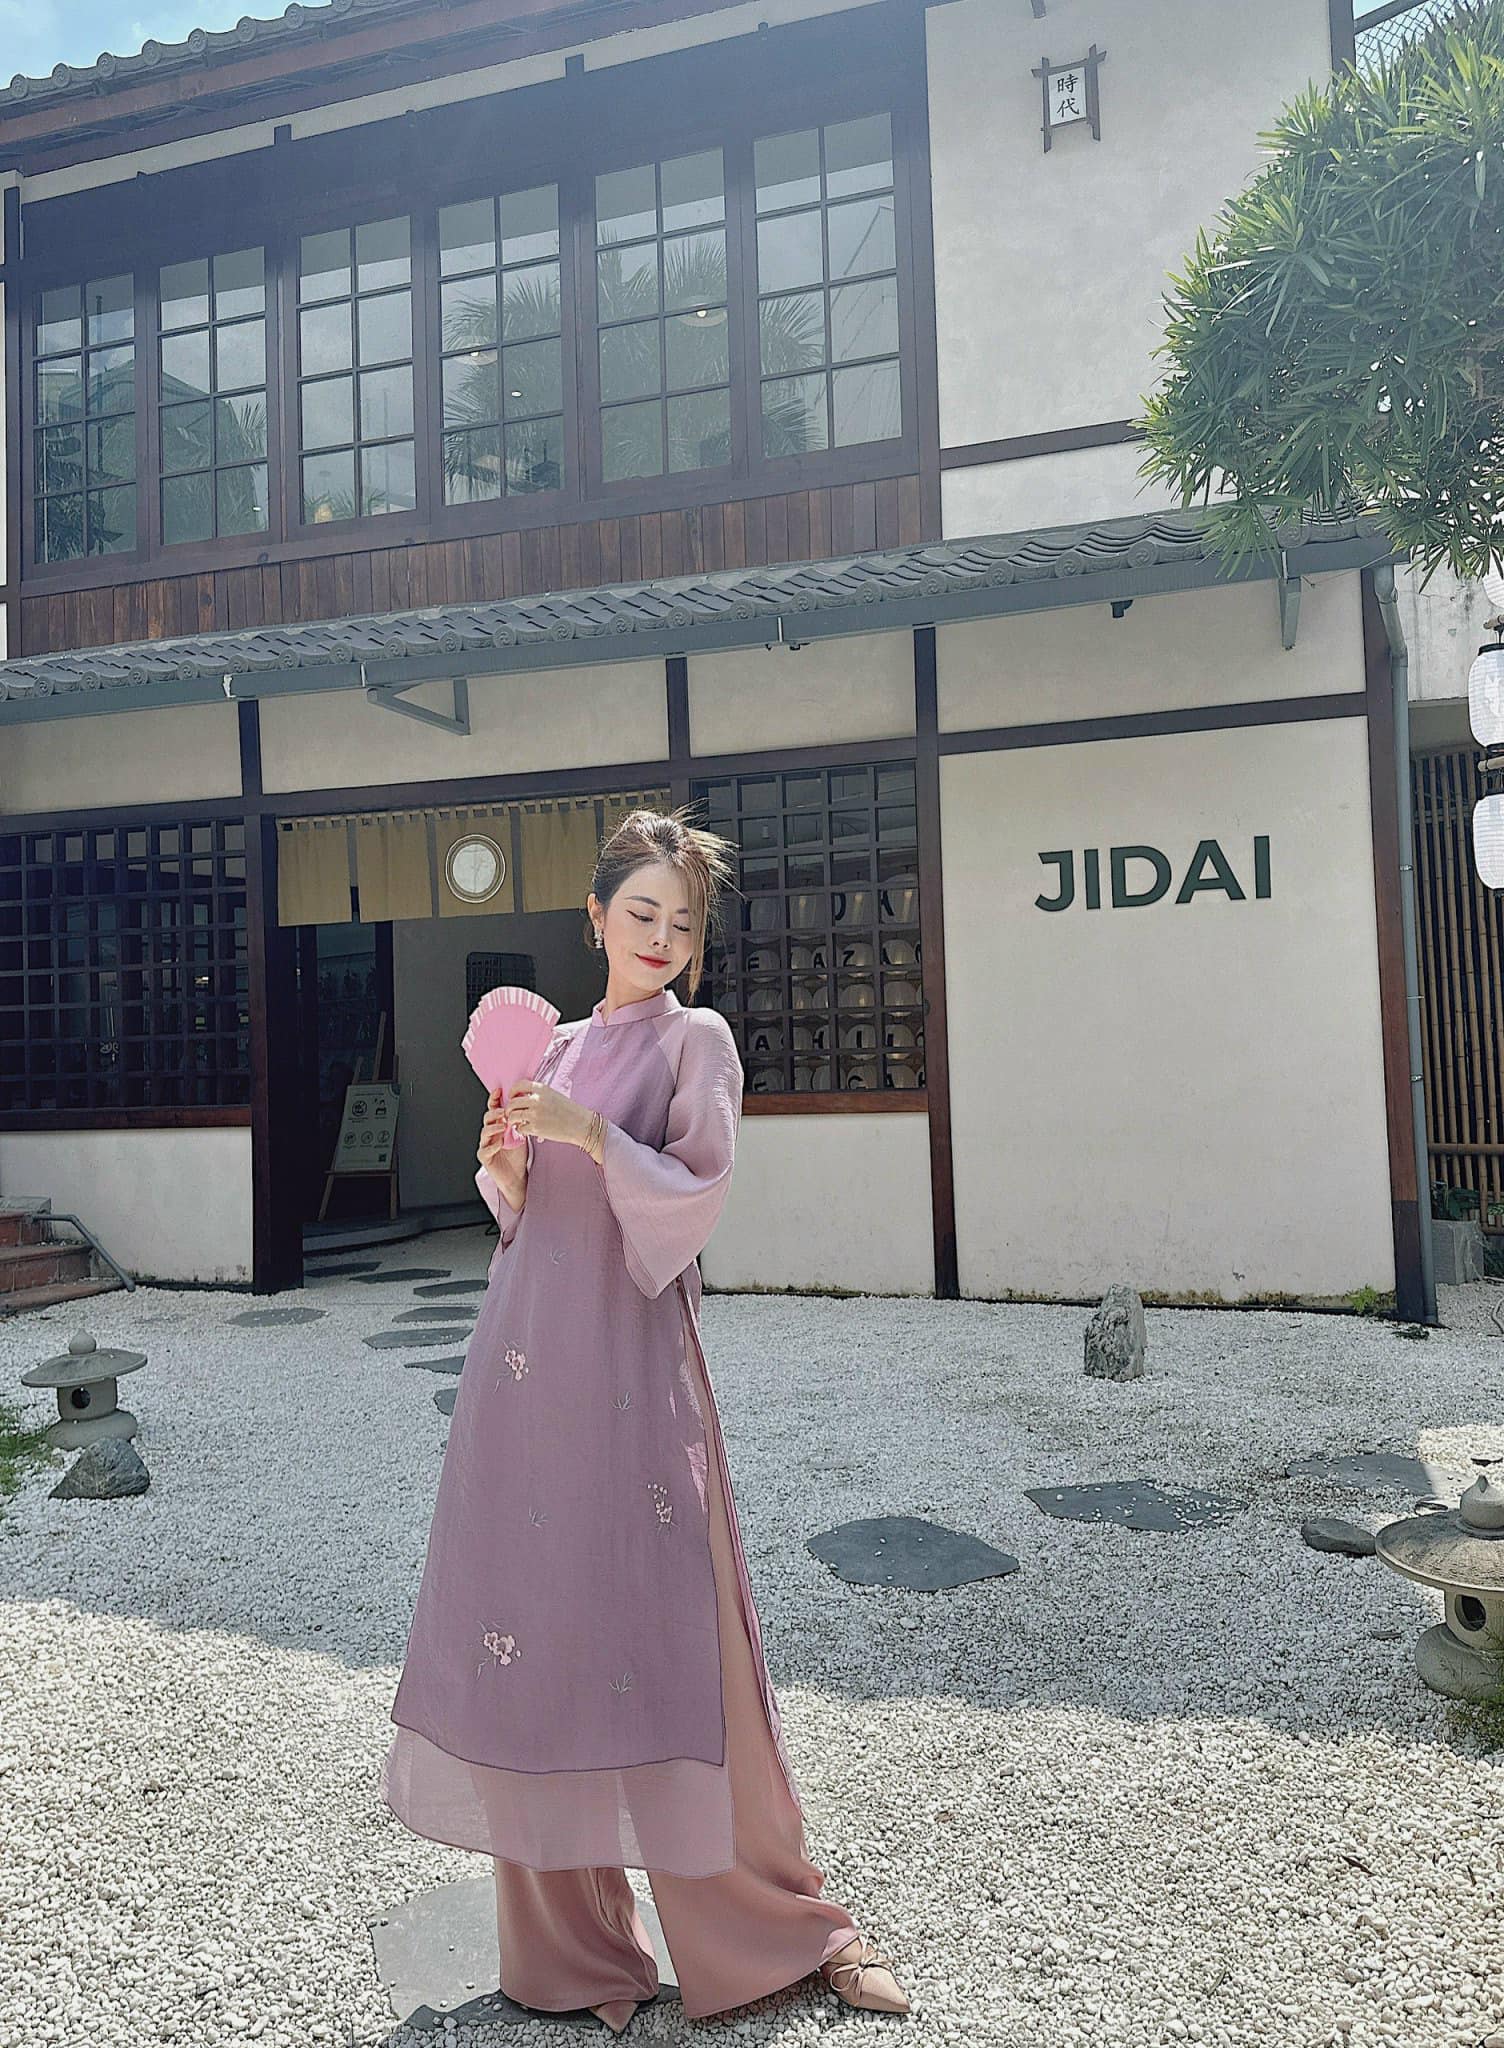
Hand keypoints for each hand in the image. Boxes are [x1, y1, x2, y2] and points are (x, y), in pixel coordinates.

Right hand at [477, 1085, 528, 1200]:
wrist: (517, 1175)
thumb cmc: (518, 1155)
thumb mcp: (521, 1134)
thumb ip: (520, 1121)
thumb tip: (528, 1104)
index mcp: (498, 1126)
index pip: (494, 1110)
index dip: (494, 1100)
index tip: (499, 1091)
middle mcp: (490, 1134)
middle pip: (487, 1119)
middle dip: (494, 1113)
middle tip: (503, 1112)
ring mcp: (486, 1145)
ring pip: (484, 1132)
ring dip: (493, 1128)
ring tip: (503, 1126)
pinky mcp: (485, 1158)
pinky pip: (484, 1150)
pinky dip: (492, 1146)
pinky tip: (500, 1144)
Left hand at [501, 1079, 594, 1150]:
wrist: (581, 1124)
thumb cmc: (569, 1110)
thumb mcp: (554, 1095)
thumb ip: (538, 1094)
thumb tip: (522, 1096)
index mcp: (542, 1089)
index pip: (518, 1085)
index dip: (512, 1092)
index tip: (512, 1097)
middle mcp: (537, 1100)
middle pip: (512, 1102)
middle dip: (509, 1109)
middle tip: (511, 1113)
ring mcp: (536, 1114)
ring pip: (513, 1115)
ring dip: (512, 1120)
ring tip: (516, 1122)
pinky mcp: (536, 1128)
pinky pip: (520, 1128)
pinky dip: (520, 1129)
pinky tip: (525, 1129)